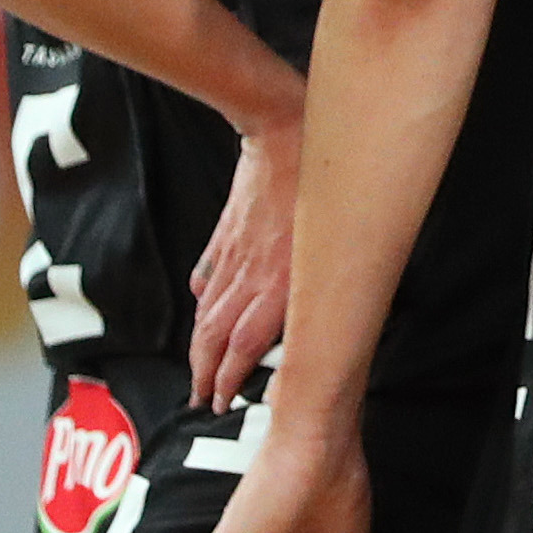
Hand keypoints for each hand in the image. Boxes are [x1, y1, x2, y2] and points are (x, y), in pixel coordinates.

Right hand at [186, 113, 298, 412]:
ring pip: (209, 313)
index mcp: (279, 281)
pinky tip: (203, 312)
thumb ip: (317, 283)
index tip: (223, 401)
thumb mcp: (334, 240)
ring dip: (201, 348)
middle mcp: (250, 275)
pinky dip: (204, 301)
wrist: (282, 131)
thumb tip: (313, 317)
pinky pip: (209, 278)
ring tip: (198, 373)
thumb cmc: (321, 182)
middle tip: (202, 400)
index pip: (244, 347)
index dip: (229, 379)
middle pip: (216, 338)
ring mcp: (234, 256)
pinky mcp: (226, 237)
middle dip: (205, 375)